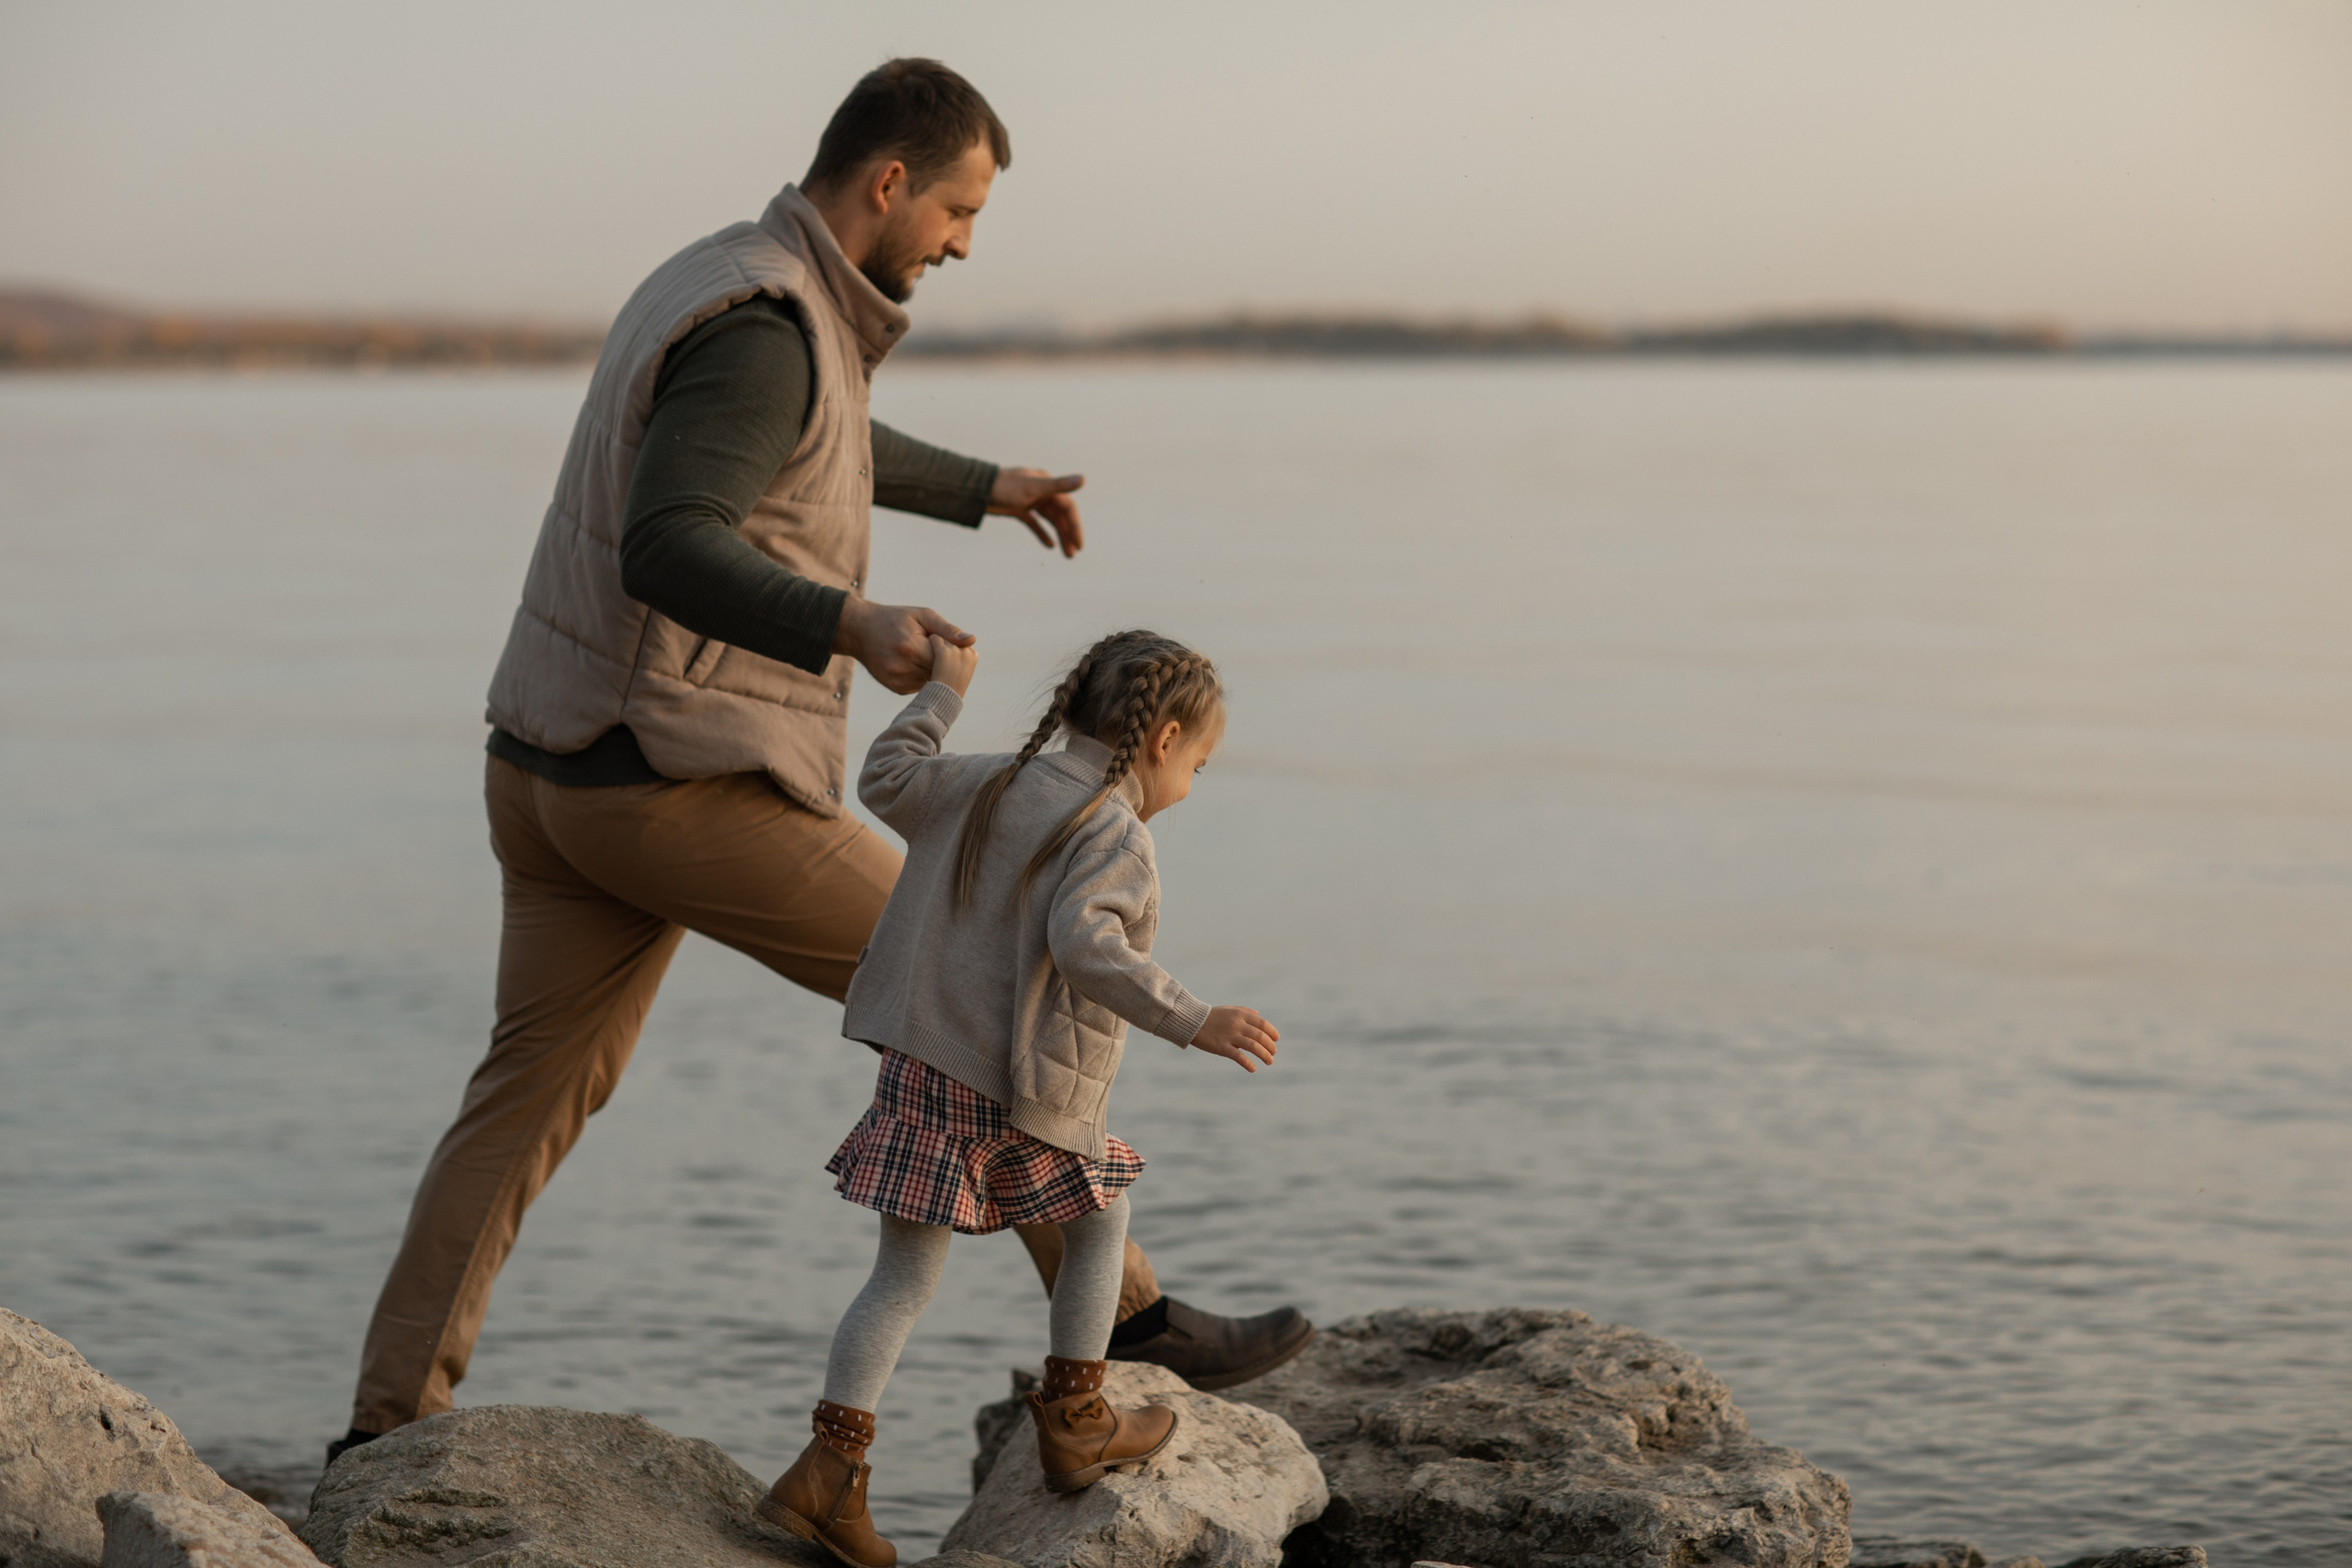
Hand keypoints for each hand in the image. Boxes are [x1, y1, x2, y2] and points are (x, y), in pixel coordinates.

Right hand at [834, 597, 971, 695]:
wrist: (860, 630)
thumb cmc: (895, 618)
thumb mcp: (922, 616)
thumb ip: (947, 630)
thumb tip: (971, 641)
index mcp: (910, 647)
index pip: (945, 658)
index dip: (951, 651)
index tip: (949, 643)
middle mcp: (902, 668)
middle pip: (939, 671)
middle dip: (944, 662)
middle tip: (940, 649)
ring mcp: (897, 681)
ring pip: (932, 681)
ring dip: (934, 670)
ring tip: (924, 653)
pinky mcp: (895, 688)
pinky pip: (921, 685)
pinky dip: (923, 676)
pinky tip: (916, 663)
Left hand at [987, 467, 1084, 556]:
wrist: (976, 490)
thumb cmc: (1004, 487)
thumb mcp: (1033, 487)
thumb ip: (1059, 485)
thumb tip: (1083, 479)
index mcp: (1047, 485)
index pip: (1068, 507)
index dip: (1075, 526)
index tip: (1079, 544)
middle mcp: (1042, 492)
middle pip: (1060, 516)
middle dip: (1068, 534)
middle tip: (1073, 554)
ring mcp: (1030, 501)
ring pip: (1050, 521)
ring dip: (1059, 536)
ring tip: (1066, 554)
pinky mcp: (1019, 509)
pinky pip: (1035, 522)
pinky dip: (1042, 533)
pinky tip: (1049, 546)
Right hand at [1190, 1006, 1279, 1071]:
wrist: (1192, 1021)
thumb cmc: (1211, 1016)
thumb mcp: (1229, 1009)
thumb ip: (1245, 1011)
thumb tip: (1258, 1014)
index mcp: (1240, 1014)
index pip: (1262, 1024)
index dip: (1272, 1032)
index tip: (1276, 1040)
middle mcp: (1237, 1024)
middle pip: (1260, 1036)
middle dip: (1270, 1046)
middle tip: (1273, 1054)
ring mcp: (1230, 1036)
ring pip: (1254, 1047)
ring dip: (1264, 1055)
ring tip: (1269, 1061)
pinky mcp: (1222, 1047)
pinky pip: (1239, 1057)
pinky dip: (1248, 1064)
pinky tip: (1253, 1069)